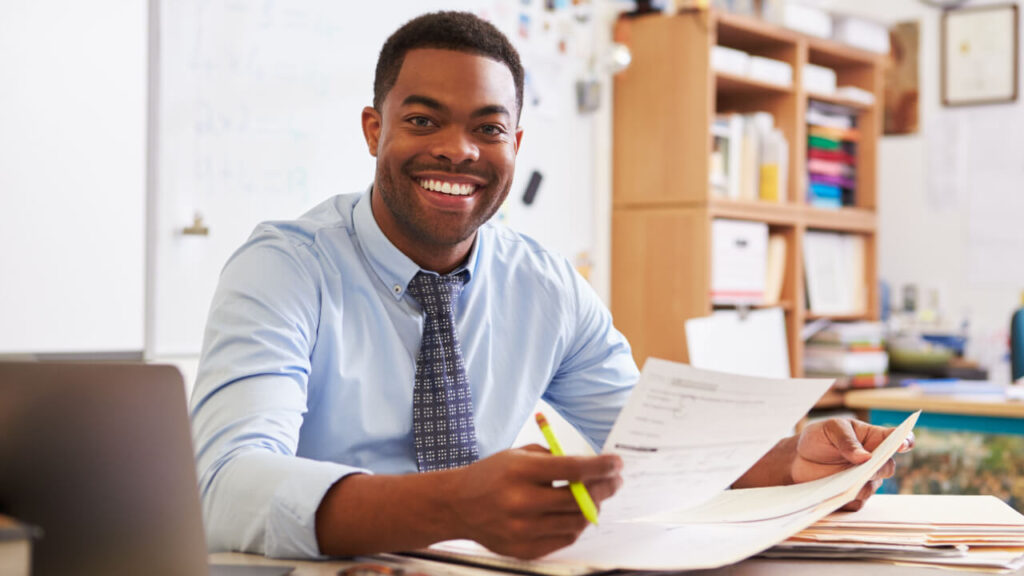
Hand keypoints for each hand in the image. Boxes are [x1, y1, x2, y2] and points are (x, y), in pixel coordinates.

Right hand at [448, 445, 621, 558]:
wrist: (457, 505)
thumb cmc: (492, 476)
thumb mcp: (518, 455)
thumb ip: (555, 459)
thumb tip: (593, 470)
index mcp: (521, 471)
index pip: (574, 469)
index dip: (601, 467)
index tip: (617, 463)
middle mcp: (522, 501)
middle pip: (580, 499)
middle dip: (605, 488)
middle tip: (614, 481)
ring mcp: (523, 529)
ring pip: (577, 523)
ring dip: (591, 509)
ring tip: (592, 498)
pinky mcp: (524, 548)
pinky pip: (564, 540)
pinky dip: (574, 526)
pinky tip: (573, 514)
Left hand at [792, 418, 913, 510]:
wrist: (799, 459)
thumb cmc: (819, 438)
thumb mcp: (830, 429)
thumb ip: (847, 440)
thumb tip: (865, 457)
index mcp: (874, 438)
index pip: (898, 439)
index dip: (905, 442)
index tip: (903, 444)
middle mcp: (874, 461)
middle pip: (887, 467)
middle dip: (878, 467)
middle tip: (867, 465)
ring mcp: (865, 481)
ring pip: (871, 487)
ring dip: (860, 485)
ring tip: (845, 481)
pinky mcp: (853, 498)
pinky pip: (856, 503)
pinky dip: (847, 499)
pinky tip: (835, 495)